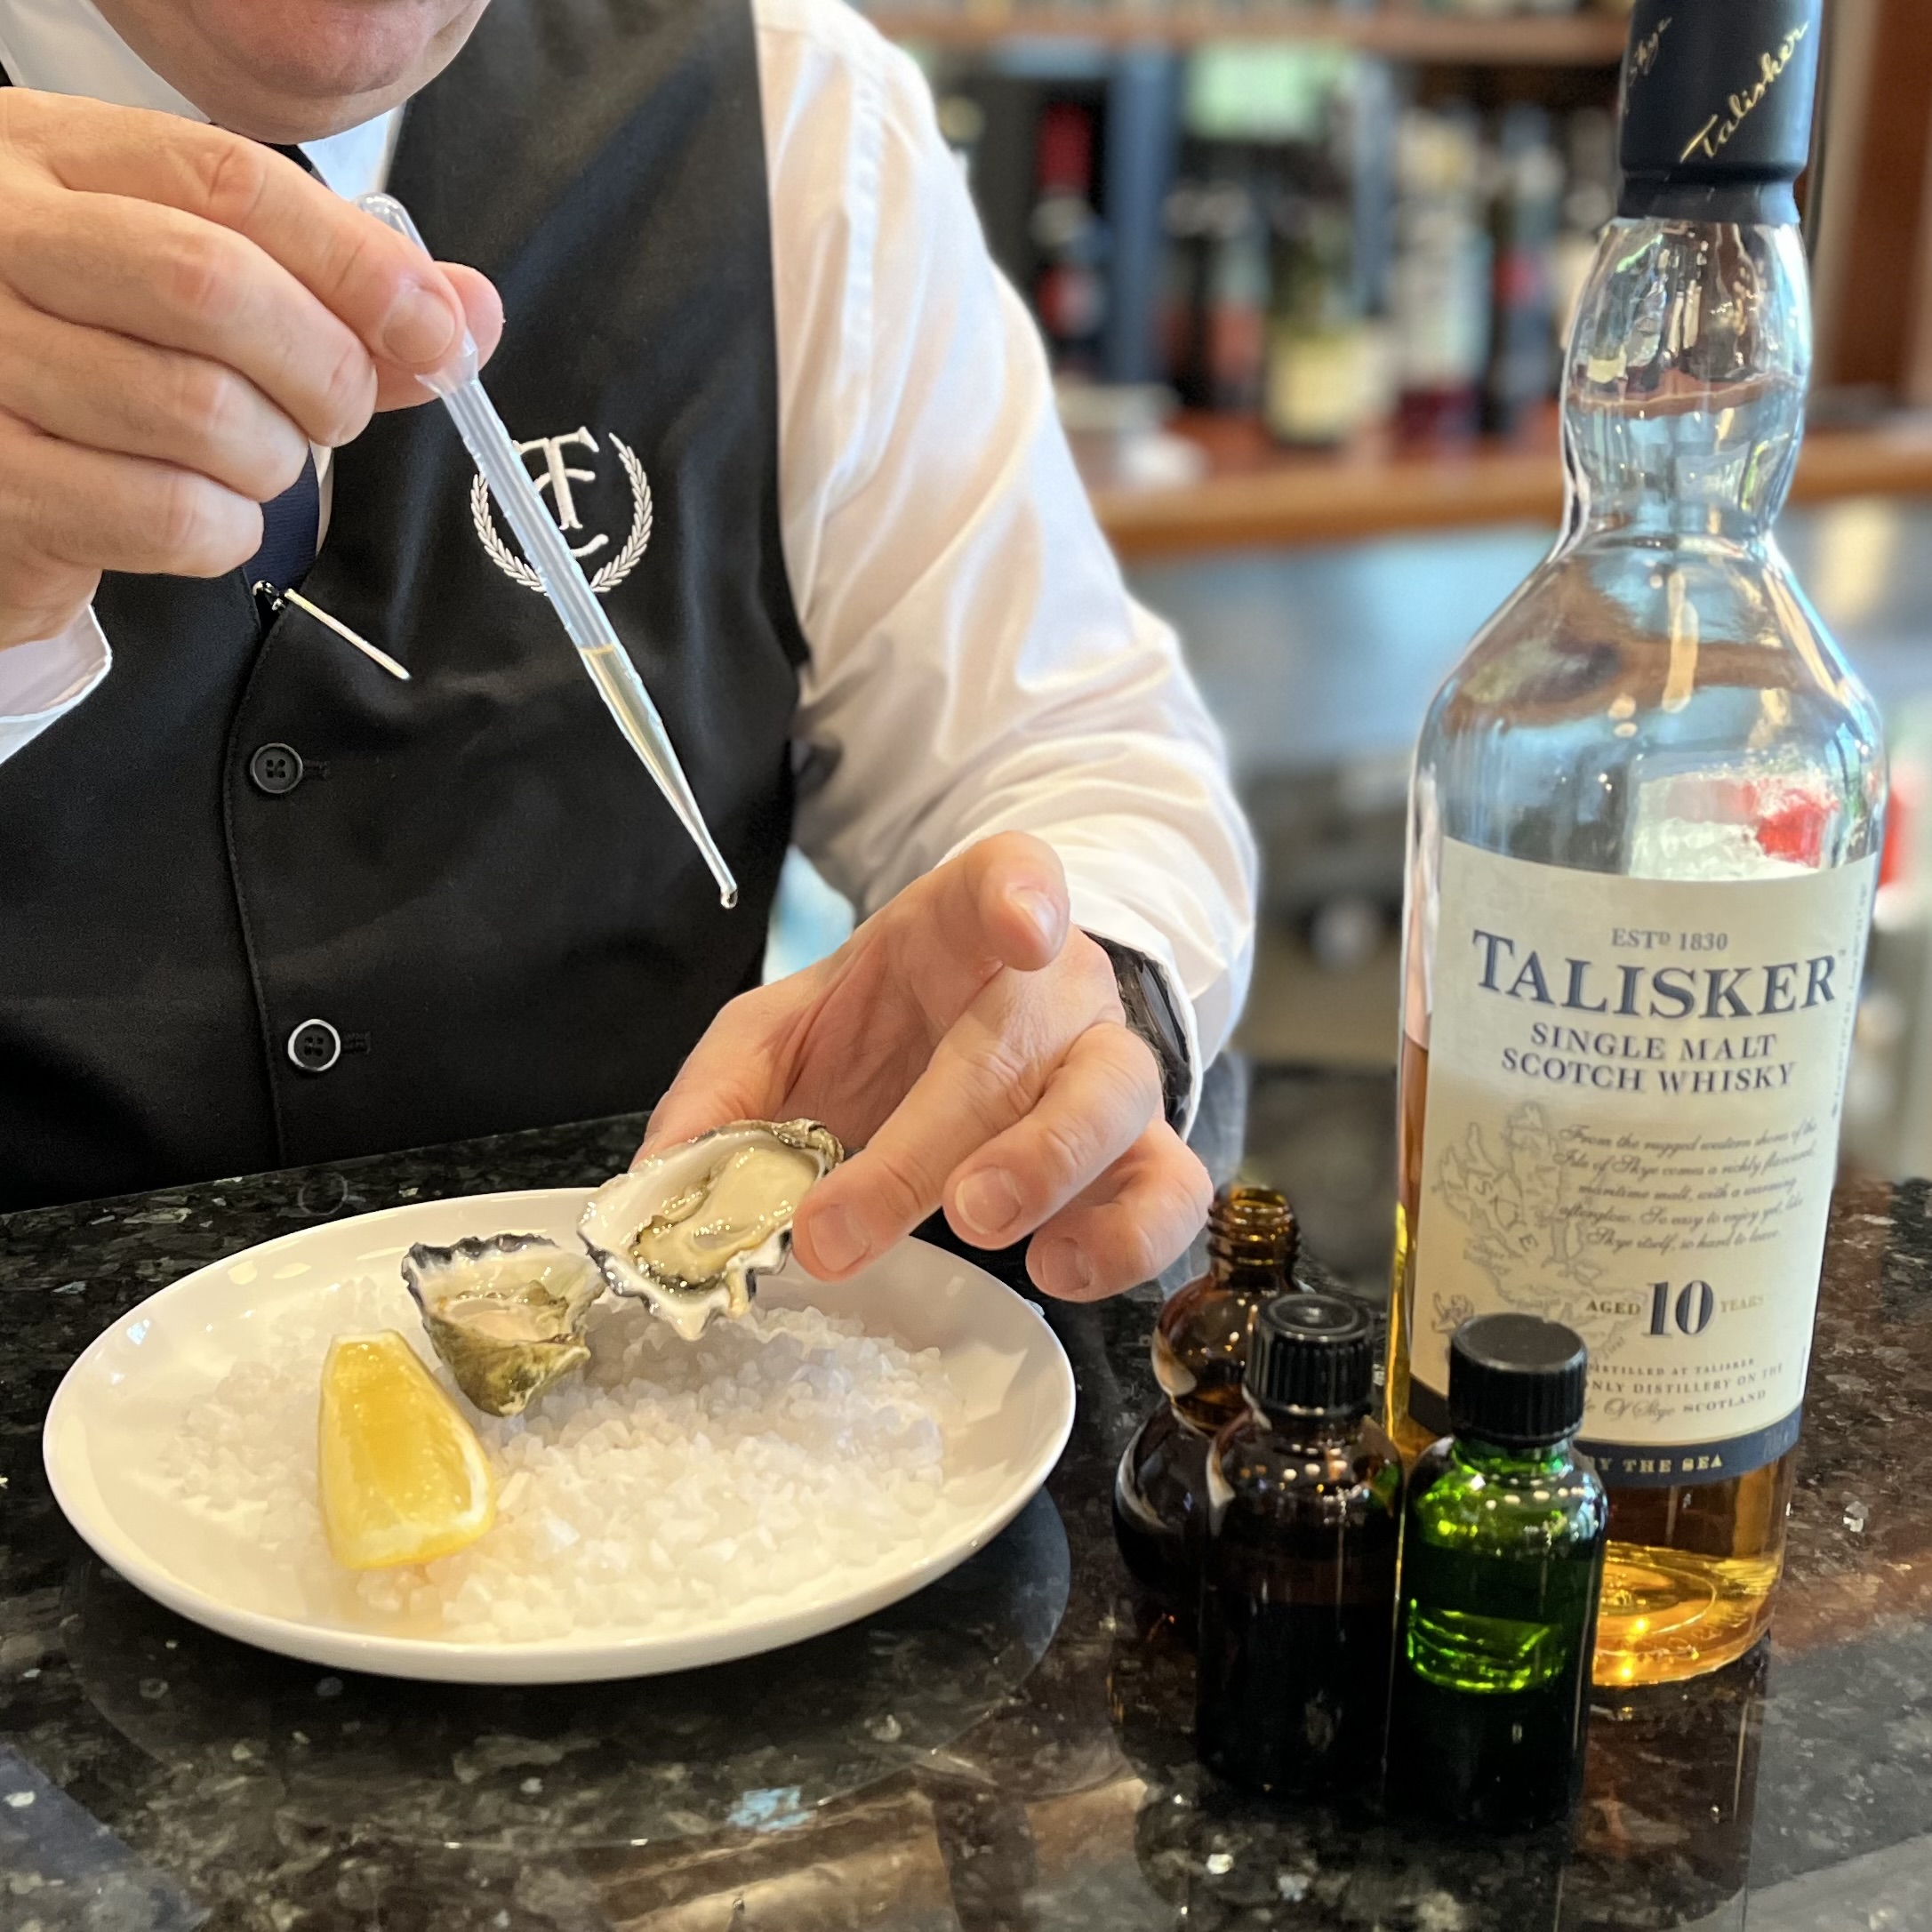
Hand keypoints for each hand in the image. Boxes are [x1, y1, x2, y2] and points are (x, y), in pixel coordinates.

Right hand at [0, 88, 503, 648]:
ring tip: (250, 462)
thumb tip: (468, 314)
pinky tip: (204, 514)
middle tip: (335, 414)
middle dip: (324, 370)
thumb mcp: (200, 297)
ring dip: (273, 462)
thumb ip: (333, 302)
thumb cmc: (100, 368)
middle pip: (213, 285)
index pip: (230, 180)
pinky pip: (166, 514)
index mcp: (54, 159)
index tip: (436, 330)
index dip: (358, 264)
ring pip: (200, 411)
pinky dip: (225, 531)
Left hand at [641, 834, 1212, 1298]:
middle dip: (938, 1131)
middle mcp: (1057, 988)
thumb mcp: (783, 1033)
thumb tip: (666, 1177)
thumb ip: (722, 1093)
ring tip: (976, 1226)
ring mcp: (1109, 1068)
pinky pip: (1172, 1193)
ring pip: (1118, 1102)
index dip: (1023, 896)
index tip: (1020, 926)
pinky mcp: (1145, 1152)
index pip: (1012, 877)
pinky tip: (1056, 1270)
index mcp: (966, 927)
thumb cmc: (877, 1031)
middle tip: (849, 1218)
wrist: (965, 1045)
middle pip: (1025, 1038)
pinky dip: (1128, 1239)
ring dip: (1048, 1167)